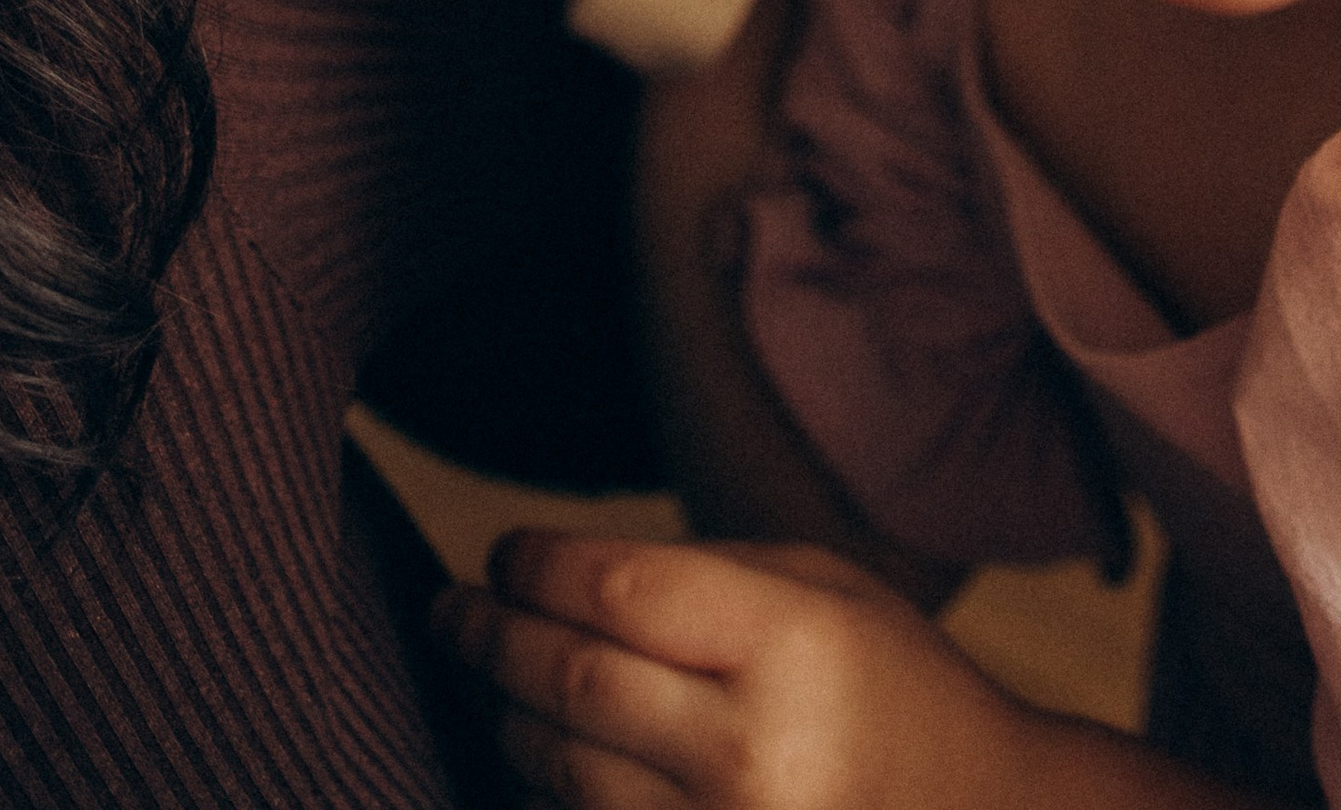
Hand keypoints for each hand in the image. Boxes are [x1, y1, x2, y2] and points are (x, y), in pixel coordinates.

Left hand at [435, 530, 1023, 809]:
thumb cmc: (889, 687)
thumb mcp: (822, 591)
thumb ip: (698, 577)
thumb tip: (555, 574)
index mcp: (789, 645)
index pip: (620, 588)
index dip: (538, 566)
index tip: (503, 554)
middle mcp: (750, 752)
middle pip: (571, 681)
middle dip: (491, 637)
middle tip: (451, 610)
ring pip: (561, 770)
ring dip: (511, 718)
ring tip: (495, 678)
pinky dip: (552, 792)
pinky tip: (546, 755)